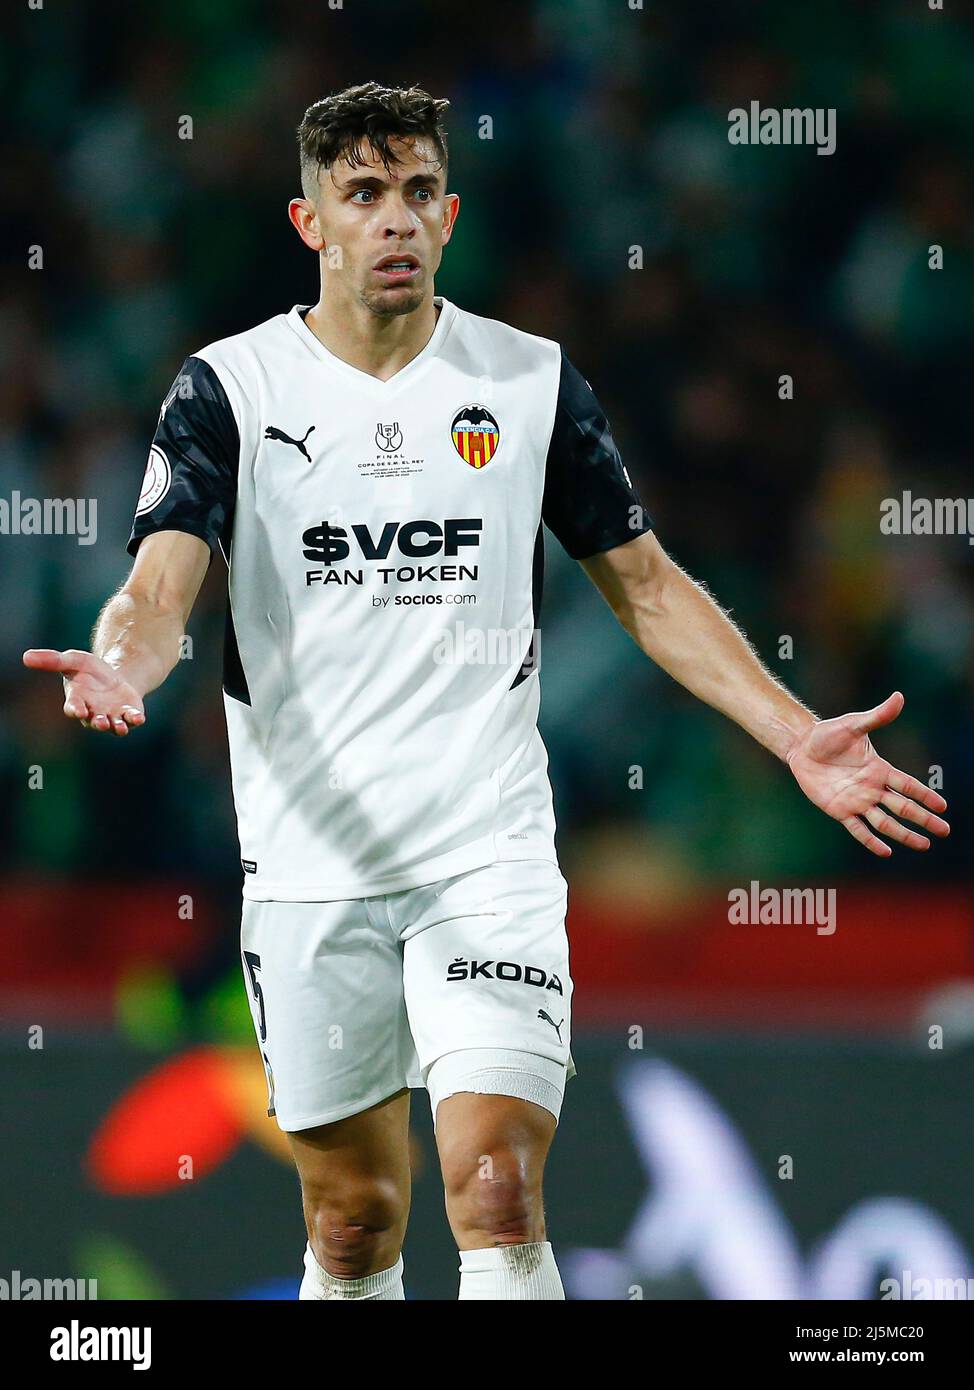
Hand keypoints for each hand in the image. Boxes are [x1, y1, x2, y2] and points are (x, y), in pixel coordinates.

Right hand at [22, 648, 145, 736]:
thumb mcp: (73, 660)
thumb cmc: (88, 671)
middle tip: (100, 722)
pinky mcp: (129, 714)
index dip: (75, 710)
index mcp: (78, 701)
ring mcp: (112, 716)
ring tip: (118, 726)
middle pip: (94, 722)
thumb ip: (53, 660)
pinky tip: (138, 716)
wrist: (114, 676)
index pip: (74, 708)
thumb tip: (26, 656)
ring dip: (116, 727)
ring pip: (113, 727)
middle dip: (97, 723)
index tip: (78, 711)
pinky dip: (135, 720)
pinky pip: (131, 721)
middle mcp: (94, 713)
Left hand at [785, 691, 948, 856]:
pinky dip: (871, 841)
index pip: (908, 785)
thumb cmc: (828, 734)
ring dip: (904, 834)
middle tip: (944, 831)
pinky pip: (858, 829)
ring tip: (924, 845)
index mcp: (879, 769)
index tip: (943, 807)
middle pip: (903, 807)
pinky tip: (886, 852)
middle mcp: (872, 788)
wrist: (802, 746)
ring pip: (885, 822)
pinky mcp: (840, 810)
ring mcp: (857, 801)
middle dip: (924, 819)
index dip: (925, 796)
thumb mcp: (853, 724)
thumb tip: (899, 697)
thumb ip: (877, 717)